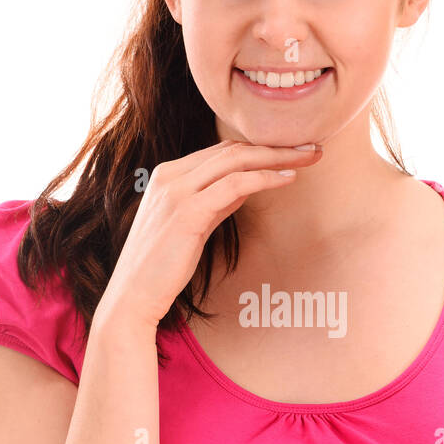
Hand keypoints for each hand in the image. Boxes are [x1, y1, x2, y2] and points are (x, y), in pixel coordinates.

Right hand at [96, 139, 322, 328]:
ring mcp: (176, 191)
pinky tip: (287, 180)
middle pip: (232, 149)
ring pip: (236, 160)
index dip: (260, 148)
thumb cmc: (162, 268)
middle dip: (276, 146)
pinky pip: (234, 185)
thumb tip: (248, 186)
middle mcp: (170, 176)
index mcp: (168, 175)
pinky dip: (264, 179)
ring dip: (277, 157)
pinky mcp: (187, 212)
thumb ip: (216, 202)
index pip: (222, 151)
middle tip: (311, 147)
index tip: (292, 151)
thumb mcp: (192, 225)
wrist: (132, 297)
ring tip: (308, 156)